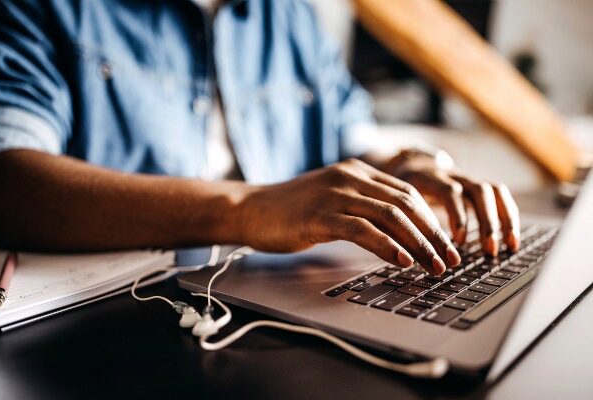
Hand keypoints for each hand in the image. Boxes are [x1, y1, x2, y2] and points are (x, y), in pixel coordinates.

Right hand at [237, 159, 461, 275]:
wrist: (251, 208)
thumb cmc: (292, 209)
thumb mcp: (333, 198)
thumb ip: (363, 206)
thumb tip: (397, 231)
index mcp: (358, 171)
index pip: (407, 192)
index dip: (432, 219)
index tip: (447, 244)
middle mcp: (351, 177)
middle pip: (406, 203)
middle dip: (433, 233)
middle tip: (450, 259)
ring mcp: (335, 193)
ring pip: (390, 215)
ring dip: (418, 242)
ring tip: (433, 266)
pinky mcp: (319, 214)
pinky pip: (362, 229)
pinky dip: (386, 245)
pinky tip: (402, 260)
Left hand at [383, 150, 519, 255]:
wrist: (408, 163)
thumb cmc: (398, 189)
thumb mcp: (394, 199)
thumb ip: (399, 218)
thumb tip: (402, 253)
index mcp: (429, 176)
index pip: (448, 191)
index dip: (457, 215)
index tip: (459, 240)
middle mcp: (453, 174)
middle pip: (478, 189)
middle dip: (487, 220)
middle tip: (489, 249)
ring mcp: (467, 178)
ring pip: (493, 191)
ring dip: (504, 219)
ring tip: (509, 247)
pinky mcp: (476, 186)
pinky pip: (500, 197)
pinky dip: (508, 217)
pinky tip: (511, 241)